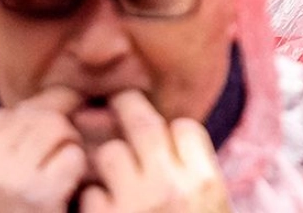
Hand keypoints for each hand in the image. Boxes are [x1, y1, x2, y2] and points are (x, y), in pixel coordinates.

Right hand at [0, 91, 88, 212]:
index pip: (6, 113)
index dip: (28, 129)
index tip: (36, 150)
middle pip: (35, 116)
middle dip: (53, 134)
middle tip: (57, 160)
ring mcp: (7, 175)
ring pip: (57, 129)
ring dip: (67, 150)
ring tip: (61, 176)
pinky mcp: (39, 196)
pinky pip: (72, 157)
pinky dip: (77, 173)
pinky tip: (67, 193)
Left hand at [79, 91, 231, 212]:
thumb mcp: (213, 204)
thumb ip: (196, 176)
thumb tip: (173, 146)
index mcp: (204, 182)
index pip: (185, 127)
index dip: (174, 129)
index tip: (166, 134)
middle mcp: (169, 187)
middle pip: (144, 124)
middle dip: (128, 106)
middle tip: (119, 101)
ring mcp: (133, 203)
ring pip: (110, 153)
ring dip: (110, 159)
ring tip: (111, 168)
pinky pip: (89, 193)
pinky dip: (93, 198)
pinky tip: (103, 205)